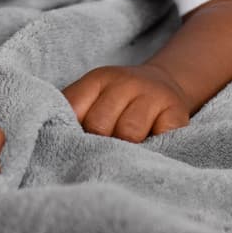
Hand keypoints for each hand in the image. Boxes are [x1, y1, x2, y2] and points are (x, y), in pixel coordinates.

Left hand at [63, 65, 190, 141]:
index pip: (73, 108)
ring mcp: (153, 96)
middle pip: (98, 125)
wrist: (164, 85)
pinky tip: (149, 148)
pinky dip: (151, 150)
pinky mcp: (177, 113)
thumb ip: (73, 113)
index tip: (73, 146)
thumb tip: (54, 138)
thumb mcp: (93, 97)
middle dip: (97, 145)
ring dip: (125, 150)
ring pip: (128, 134)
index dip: (71, 133)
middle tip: (102, 153)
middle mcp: (126, 83)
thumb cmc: (119, 101)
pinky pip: (158, 139)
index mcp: (99, 79)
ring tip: (125, 153)